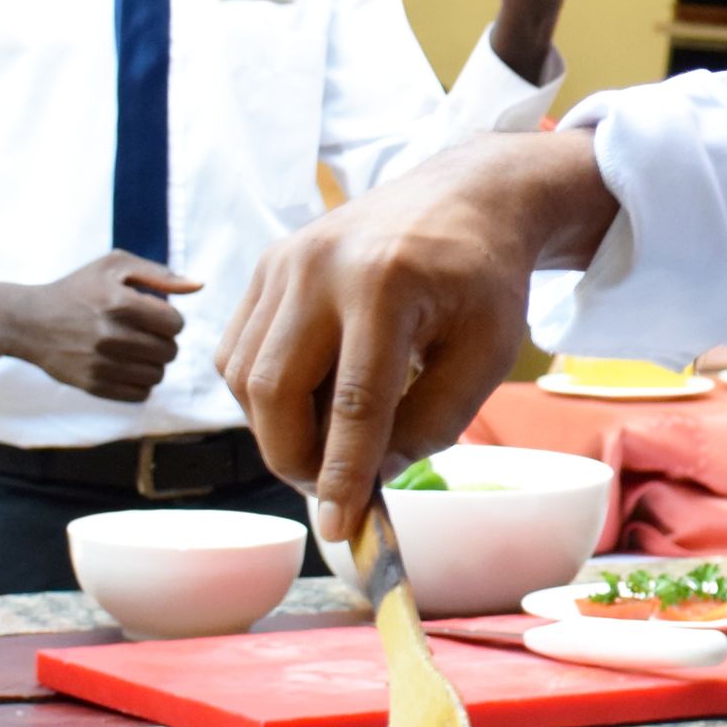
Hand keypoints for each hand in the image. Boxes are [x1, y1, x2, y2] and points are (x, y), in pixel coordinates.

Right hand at [0, 251, 203, 401]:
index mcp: (119, 302)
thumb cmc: (79, 289)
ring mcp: (100, 363)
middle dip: (163, 341)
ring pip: (158, 375)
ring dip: (153, 363)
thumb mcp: (115, 266)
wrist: (29, 322)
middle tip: (144, 333)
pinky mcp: (93, 385)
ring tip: (136, 350)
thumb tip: (200, 285)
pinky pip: (140, 394)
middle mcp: (110, 335)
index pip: (176, 324)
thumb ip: (160, 274)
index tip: (154, 315)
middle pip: (170, 351)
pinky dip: (139, 383)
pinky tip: (126, 366)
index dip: (171, 319)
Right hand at [216, 130, 620, 541]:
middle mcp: (320, 266)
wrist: (463, 198)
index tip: (342, 528)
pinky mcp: (266, 266)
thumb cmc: (483, 279)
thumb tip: (369, 480)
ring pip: (245, 378)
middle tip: (332, 490)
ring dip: (278, 431)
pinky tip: (312, 402)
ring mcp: (283, 261)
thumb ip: (432, 423)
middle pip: (275, 391)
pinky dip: (264, 396)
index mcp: (385, 283)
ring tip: (330, 444)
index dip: (344, 474)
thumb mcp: (487, 355)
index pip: (354, 402)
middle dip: (295, 459)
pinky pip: (239, 352)